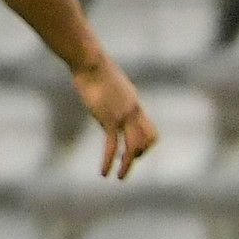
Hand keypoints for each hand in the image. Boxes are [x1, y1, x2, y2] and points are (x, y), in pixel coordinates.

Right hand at [69, 53, 156, 178]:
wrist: (89, 60)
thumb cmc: (92, 68)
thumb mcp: (107, 85)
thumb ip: (110, 100)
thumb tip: (105, 109)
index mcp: (134, 103)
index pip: (149, 128)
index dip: (146, 142)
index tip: (133, 150)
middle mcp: (133, 110)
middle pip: (148, 139)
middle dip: (140, 154)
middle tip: (127, 162)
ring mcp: (123, 115)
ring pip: (134, 146)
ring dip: (128, 165)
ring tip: (121, 178)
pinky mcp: (109, 118)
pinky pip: (113, 146)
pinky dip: (109, 161)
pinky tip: (104, 173)